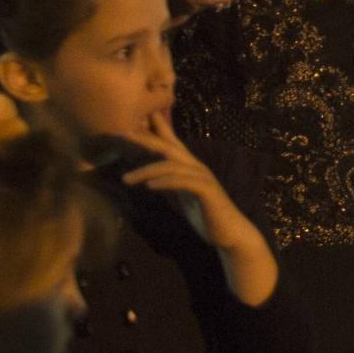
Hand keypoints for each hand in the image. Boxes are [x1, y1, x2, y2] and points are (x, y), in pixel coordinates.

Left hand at [123, 110, 277, 302]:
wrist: (231, 233)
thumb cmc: (206, 214)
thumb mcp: (183, 194)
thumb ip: (170, 181)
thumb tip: (151, 177)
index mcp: (190, 166)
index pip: (171, 141)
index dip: (155, 128)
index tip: (134, 119)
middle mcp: (196, 166)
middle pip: (168, 146)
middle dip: (145, 138)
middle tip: (122, 133)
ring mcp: (202, 177)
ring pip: (171, 165)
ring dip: (145, 170)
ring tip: (126, 179)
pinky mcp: (207, 191)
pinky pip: (182, 182)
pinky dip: (164, 182)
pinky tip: (149, 186)